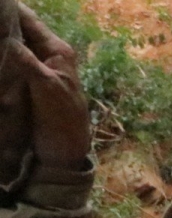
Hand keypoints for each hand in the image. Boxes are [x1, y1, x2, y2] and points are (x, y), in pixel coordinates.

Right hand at [2, 6, 89, 170]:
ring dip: (0, 42)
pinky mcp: (26, 83)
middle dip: (1, 25)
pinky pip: (10, 63)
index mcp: (57, 51)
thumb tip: (9, 39)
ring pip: (12, 46)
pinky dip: (1, 58)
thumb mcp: (47, 87)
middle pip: (19, 31)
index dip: (10, 10)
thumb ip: (29, 62)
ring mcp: (36, 69)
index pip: (30, 21)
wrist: (65, 149)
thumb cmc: (63, 117)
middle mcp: (47, 55)